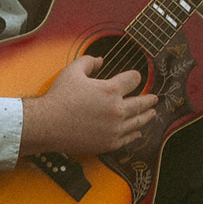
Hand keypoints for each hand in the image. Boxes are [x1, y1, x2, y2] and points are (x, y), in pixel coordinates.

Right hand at [19, 56, 157, 157]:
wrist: (47, 125)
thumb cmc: (59, 98)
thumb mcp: (72, 71)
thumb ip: (88, 61)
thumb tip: (99, 59)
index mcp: (111, 90)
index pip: (133, 79)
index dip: (135, 76)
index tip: (135, 77)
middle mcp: (117, 109)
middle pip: (141, 103)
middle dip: (149, 99)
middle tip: (154, 98)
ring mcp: (114, 128)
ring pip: (138, 122)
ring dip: (146, 116)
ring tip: (152, 113)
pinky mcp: (108, 143)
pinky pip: (127, 139)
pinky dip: (134, 134)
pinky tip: (138, 132)